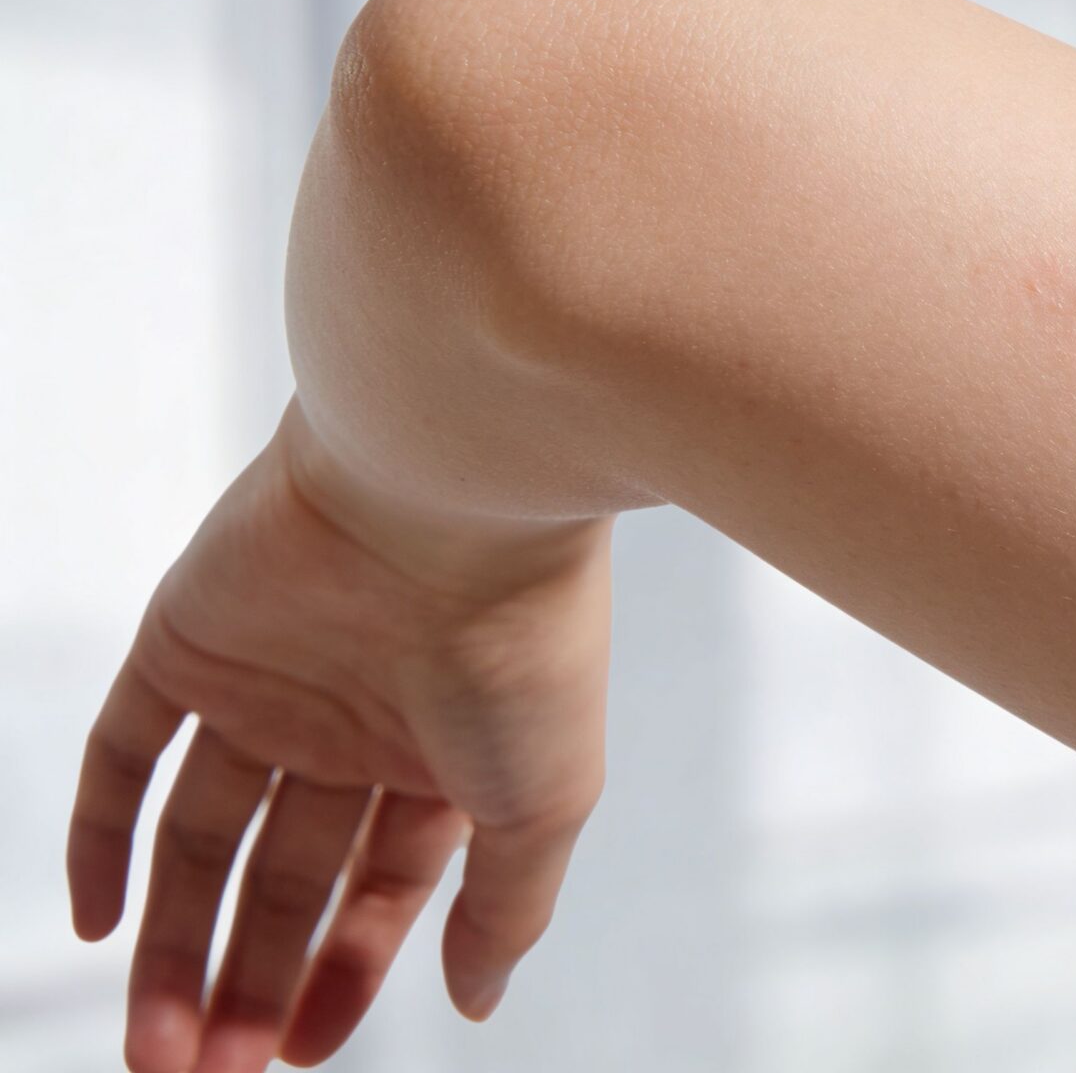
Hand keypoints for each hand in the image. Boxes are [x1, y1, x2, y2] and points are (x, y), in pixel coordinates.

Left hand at [66, 395, 618, 1071]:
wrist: (455, 494)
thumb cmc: (527, 642)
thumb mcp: (544, 800)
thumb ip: (509, 907)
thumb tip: (479, 1003)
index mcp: (440, 755)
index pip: (374, 888)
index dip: (340, 975)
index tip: (301, 1054)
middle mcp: (350, 723)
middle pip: (278, 876)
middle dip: (247, 980)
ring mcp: (266, 684)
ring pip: (198, 837)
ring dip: (172, 944)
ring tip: (159, 1048)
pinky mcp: (186, 644)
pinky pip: (123, 753)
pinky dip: (99, 836)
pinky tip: (95, 925)